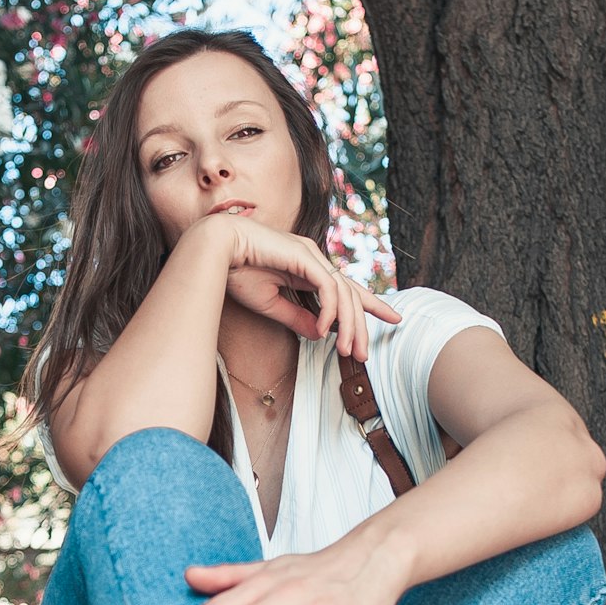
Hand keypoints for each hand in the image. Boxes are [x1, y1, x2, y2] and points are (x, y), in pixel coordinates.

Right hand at [199, 214, 399, 360]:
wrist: (213, 250)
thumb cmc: (235, 271)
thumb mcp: (271, 304)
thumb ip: (297, 317)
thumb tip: (320, 334)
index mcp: (306, 266)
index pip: (345, 287)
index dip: (369, 303)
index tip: (392, 317)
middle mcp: (313, 258)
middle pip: (350, 293)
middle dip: (361, 324)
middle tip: (365, 354)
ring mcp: (310, 254)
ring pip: (344, 292)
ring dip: (348, 325)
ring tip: (349, 351)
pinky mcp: (304, 256)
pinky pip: (328, 287)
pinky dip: (330, 311)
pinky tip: (325, 330)